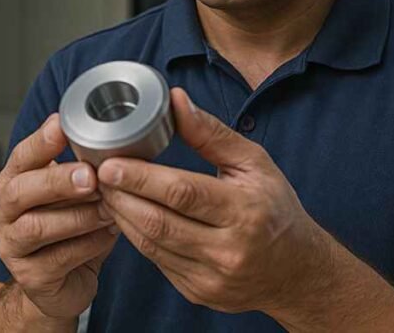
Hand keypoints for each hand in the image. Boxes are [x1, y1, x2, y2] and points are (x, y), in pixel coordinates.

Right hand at [0, 113, 120, 318]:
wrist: (63, 283)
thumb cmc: (69, 230)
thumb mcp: (73, 194)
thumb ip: (82, 171)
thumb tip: (114, 145)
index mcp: (13, 183)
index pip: (20, 157)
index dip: (40, 142)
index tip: (61, 126)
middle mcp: (4, 212)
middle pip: (20, 191)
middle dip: (57, 181)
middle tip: (90, 175)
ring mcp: (12, 246)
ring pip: (37, 227)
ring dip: (78, 216)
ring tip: (108, 208)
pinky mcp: (30, 277)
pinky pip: (59, 257)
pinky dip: (89, 244)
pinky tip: (108, 234)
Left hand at [97, 88, 330, 318]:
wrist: (297, 271)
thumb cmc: (275, 209)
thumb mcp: (254, 162)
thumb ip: (211, 133)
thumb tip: (175, 100)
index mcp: (245, 210)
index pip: (182, 192)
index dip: (140, 177)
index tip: (110, 163)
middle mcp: (228, 248)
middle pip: (158, 221)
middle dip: (120, 196)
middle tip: (96, 174)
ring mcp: (211, 276)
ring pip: (151, 245)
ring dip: (122, 216)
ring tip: (106, 191)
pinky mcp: (198, 292)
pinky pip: (157, 262)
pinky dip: (137, 236)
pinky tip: (127, 215)